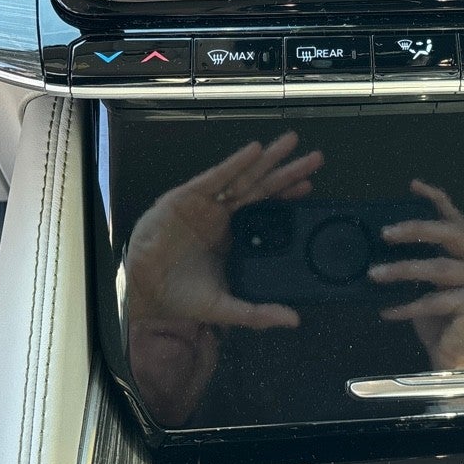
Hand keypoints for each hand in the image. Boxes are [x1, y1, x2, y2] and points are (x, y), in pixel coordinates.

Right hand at [124, 132, 321, 423]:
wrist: (146, 294)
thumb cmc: (184, 296)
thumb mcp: (226, 307)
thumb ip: (258, 313)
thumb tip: (295, 321)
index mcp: (236, 236)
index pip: (268, 211)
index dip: (288, 197)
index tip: (311, 187)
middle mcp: (225, 215)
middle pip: (262, 189)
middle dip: (288, 172)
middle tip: (316, 158)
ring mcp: (207, 204)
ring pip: (243, 178)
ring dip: (267, 159)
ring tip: (290, 142)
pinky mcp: (187, 197)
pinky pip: (215, 177)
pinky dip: (234, 164)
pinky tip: (253, 151)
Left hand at [372, 180, 463, 370]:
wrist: (461, 365)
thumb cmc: (446, 325)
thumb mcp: (434, 286)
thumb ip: (426, 261)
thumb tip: (389, 240)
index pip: (457, 220)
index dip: (436, 199)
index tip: (413, 186)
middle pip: (450, 234)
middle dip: (414, 229)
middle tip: (384, 233)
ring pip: (438, 268)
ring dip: (401, 270)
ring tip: (374, 274)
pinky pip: (435, 300)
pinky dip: (407, 305)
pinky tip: (387, 310)